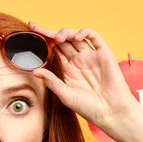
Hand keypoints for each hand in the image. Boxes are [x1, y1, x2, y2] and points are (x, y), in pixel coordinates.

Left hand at [28, 21, 142, 138]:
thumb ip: (51, 81)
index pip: (54, 50)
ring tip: (60, 38)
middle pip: (63, 41)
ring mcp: (91, 56)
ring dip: (66, 33)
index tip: (31, 30)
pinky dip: (85, 32)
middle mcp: (78, 61)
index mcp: (68, 70)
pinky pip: (94, 37)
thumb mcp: (65, 95)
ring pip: (76, 37)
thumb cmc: (89, 108)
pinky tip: (77, 36)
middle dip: (51, 33)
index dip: (44, 40)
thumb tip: (34, 70)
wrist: (111, 112)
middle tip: (40, 30)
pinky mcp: (104, 54)